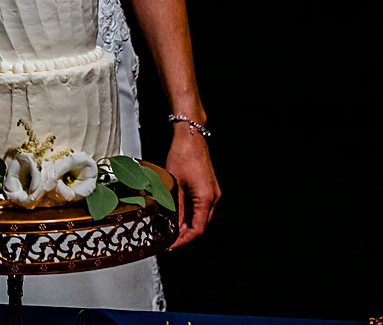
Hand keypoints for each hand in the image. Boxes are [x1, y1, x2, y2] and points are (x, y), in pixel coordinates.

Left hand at [163, 127, 217, 248]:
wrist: (191, 138)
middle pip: (201, 225)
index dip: (184, 240)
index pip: (197, 229)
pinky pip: (200, 206)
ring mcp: (212, 192)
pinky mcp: (208, 188)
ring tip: (171, 228)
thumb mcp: (174, 184)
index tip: (172, 245)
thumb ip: (175, 206)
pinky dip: (189, 213)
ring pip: (201, 216)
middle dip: (185, 234)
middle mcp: (213, 197)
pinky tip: (178, 214)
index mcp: (206, 198)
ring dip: (187, 224)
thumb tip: (172, 224)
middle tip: (169, 238)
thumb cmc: (183, 155)